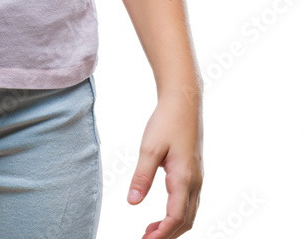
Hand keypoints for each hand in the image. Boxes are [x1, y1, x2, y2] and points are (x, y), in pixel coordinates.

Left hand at [127, 87, 203, 237]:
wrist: (184, 103)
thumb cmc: (166, 122)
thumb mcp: (149, 148)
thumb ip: (142, 176)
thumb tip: (132, 202)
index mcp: (183, 179)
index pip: (175, 218)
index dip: (161, 234)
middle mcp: (194, 183)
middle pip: (185, 221)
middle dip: (167, 235)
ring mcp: (197, 178)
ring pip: (189, 213)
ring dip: (172, 227)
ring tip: (151, 231)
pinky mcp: (194, 173)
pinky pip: (189, 203)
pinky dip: (177, 215)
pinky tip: (163, 214)